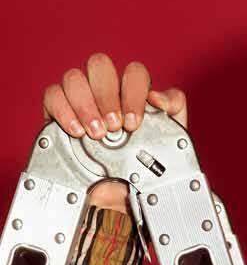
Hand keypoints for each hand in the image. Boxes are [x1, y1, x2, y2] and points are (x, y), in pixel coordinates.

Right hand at [41, 53, 187, 212]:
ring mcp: (79, 99)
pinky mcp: (57, 112)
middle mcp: (104, 91)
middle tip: (113, 127)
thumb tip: (160, 99)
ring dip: (85, 104)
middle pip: (100, 65)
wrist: (120, 198)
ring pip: (74, 77)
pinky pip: (53, 95)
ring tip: (96, 133)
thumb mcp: (170, 142)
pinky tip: (76, 131)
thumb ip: (175, 113)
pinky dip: (63, 110)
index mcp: (131, 93)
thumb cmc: (144, 168)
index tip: (134, 123)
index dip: (134, 92)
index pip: (133, 73)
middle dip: (107, 95)